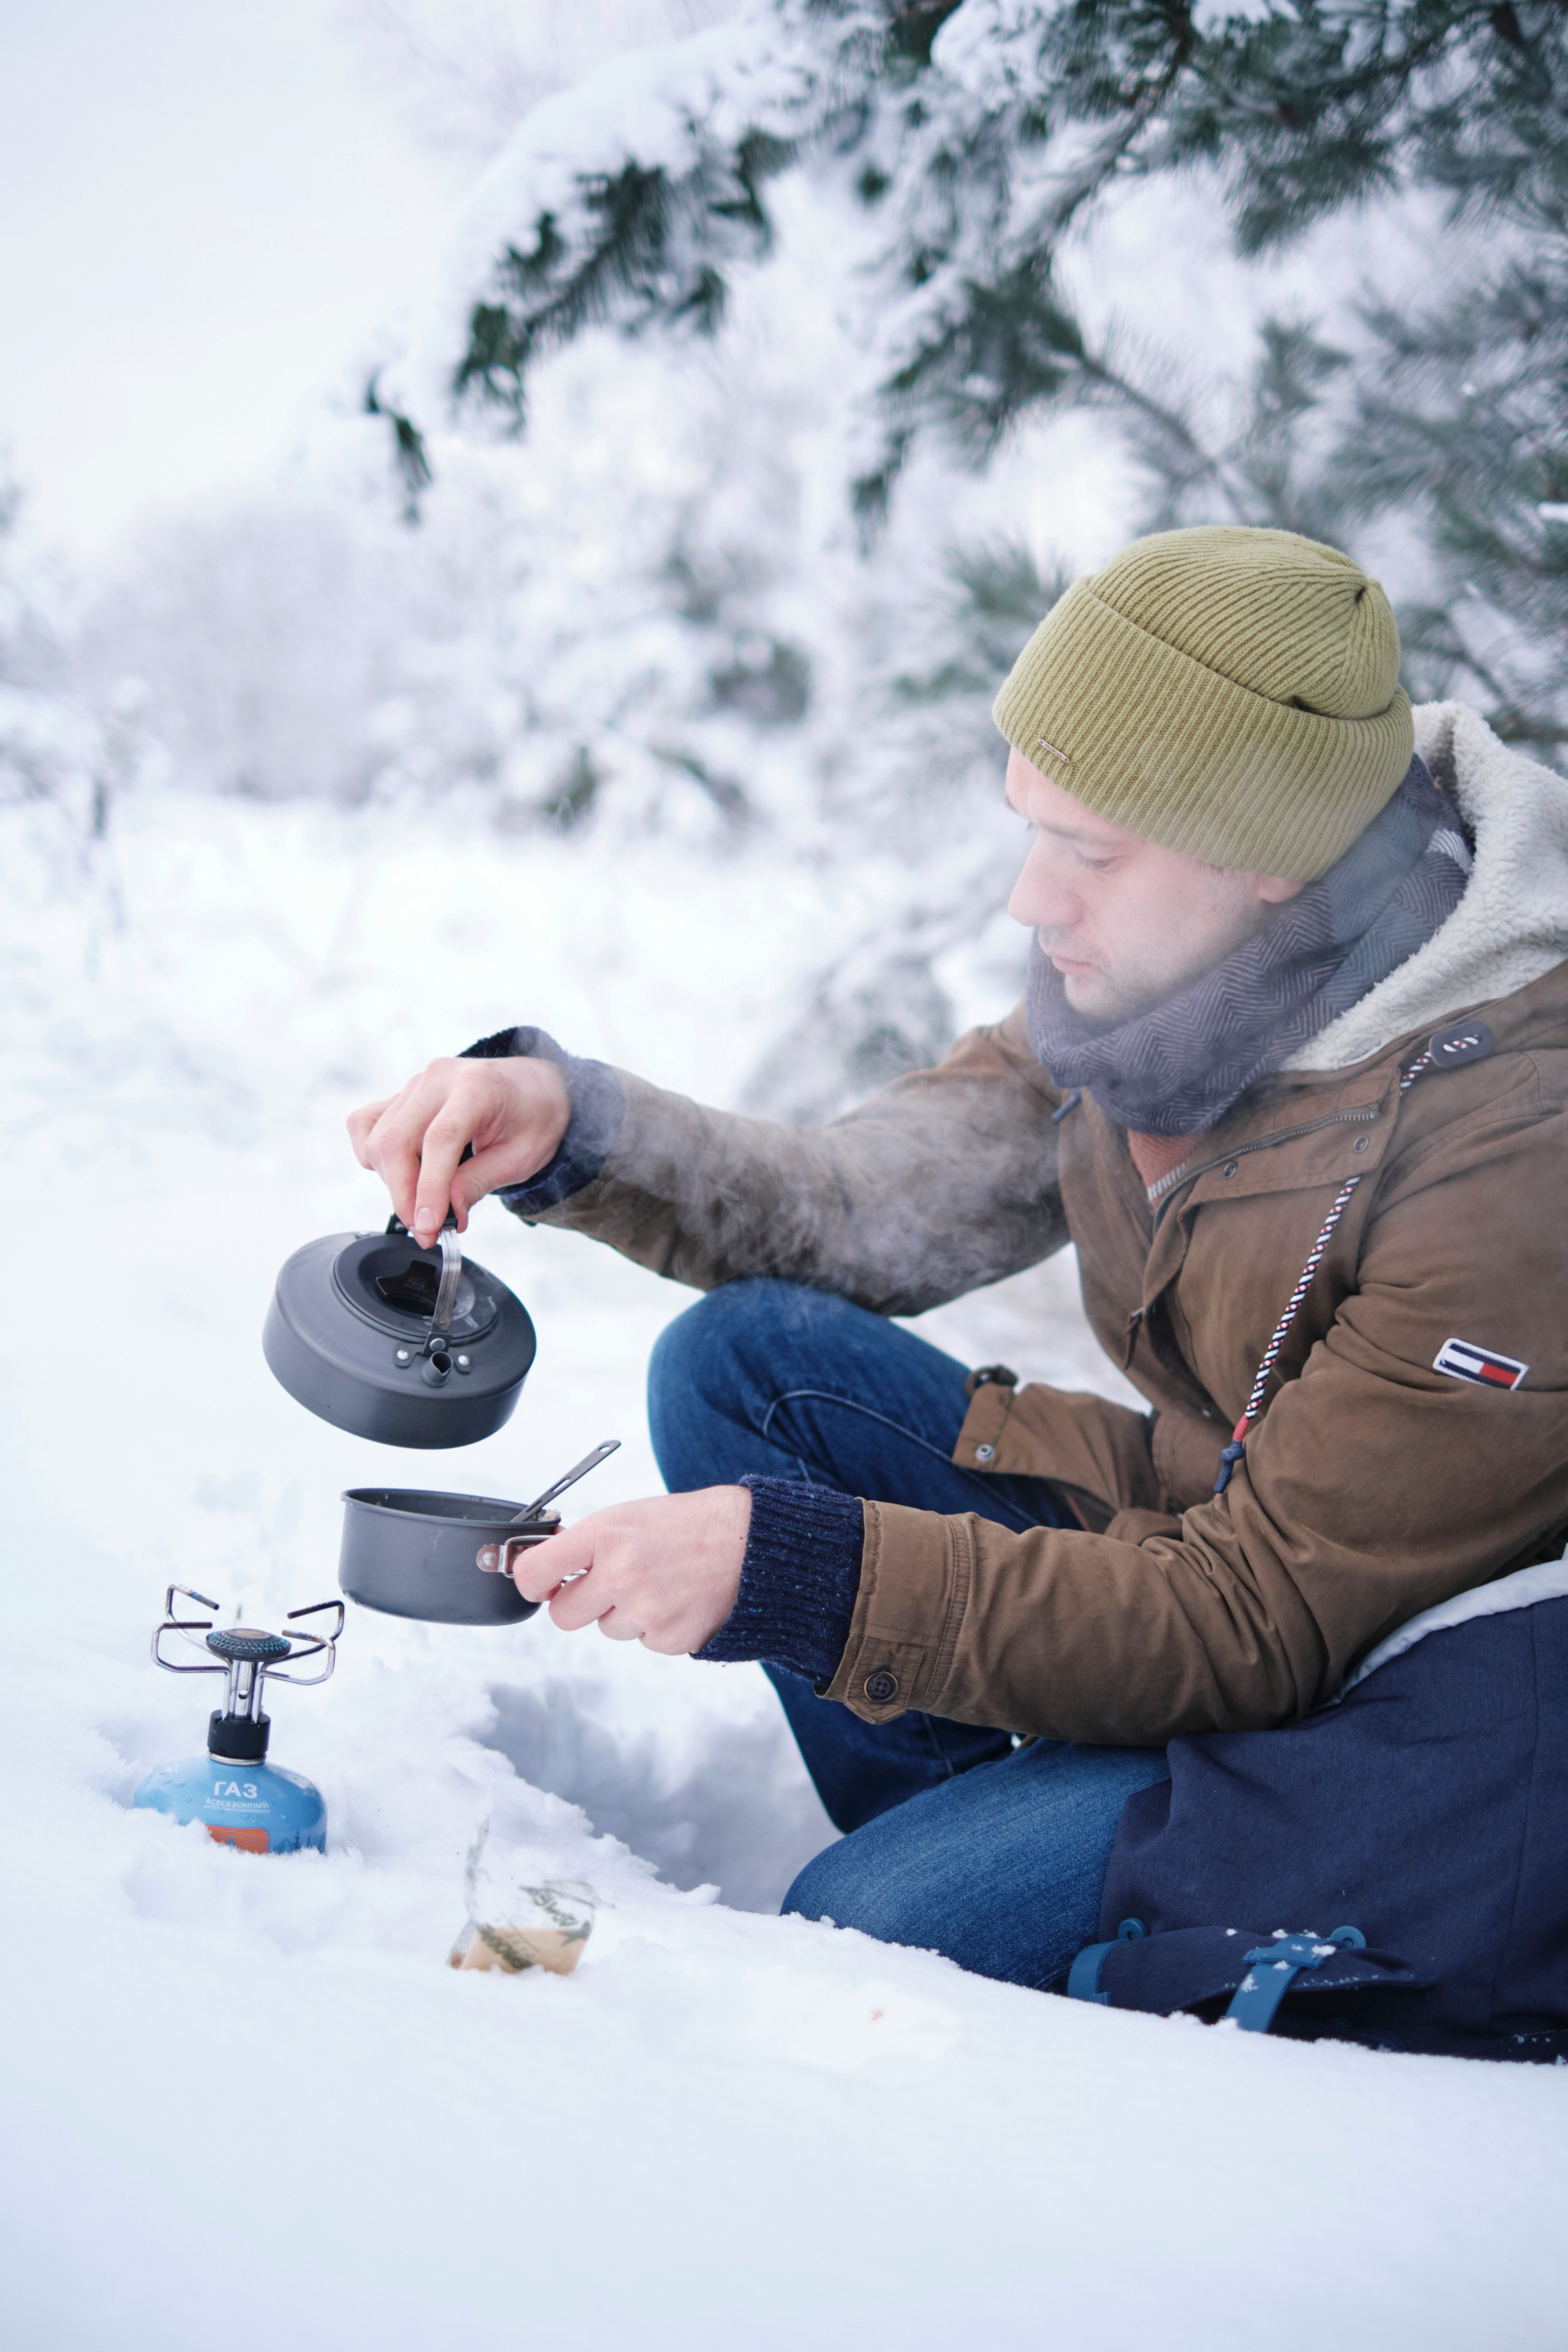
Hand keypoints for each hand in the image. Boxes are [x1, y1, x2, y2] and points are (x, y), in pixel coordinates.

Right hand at [347, 1055, 570, 1240]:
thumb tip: (446, 1214)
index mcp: (476, 1087)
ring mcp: (414, 1084)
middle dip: (404, 1196)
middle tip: (426, 1231)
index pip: (438, 1140)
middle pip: (396, 1141)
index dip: (428, 1189)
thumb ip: (480, 1183)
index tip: (427, 1227)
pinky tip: (402, 1173)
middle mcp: (438, 1078)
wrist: (533, 1086)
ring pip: (378, 1140)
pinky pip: (365, 1125)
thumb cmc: (533, 1117)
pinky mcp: (400, 1095)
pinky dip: (374, 1157)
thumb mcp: (522, 1157)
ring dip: (393, 1182)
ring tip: (426, 1201)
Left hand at [512, 1488, 751, 1653]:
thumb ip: (588, 1542)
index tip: (538, 1582)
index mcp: (605, 1535)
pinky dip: (657, 1625)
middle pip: (563, 1615)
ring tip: (661, 1581)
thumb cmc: (692, 1524)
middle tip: (604, 1585)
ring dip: (625, 1612)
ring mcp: (645, 1611)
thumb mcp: (631, 1516)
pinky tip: (679, 1598)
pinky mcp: (669, 1639)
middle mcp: (620, 1575)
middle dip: (577, 1603)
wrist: (754, 1543)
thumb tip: (547, 1568)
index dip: (529, 1580)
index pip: (533, 1572)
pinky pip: (643, 1641)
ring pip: (608, 1628)